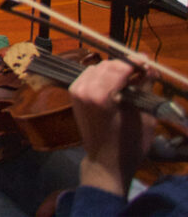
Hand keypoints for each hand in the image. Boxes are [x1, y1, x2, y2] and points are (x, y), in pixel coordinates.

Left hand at [70, 60, 154, 197]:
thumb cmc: (128, 144)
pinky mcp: (73, 94)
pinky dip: (102, 75)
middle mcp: (83, 89)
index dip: (135, 62)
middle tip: (143, 70)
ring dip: (113, 69)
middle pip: (107, 65)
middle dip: (125, 65)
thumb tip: (149, 69)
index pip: (119, 68)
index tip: (147, 60)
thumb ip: (144, 88)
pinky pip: (88, 75)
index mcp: (100, 96)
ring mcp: (76, 91)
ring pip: (96, 68)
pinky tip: (116, 82)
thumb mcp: (143, 116)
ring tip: (131, 77)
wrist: (105, 162)